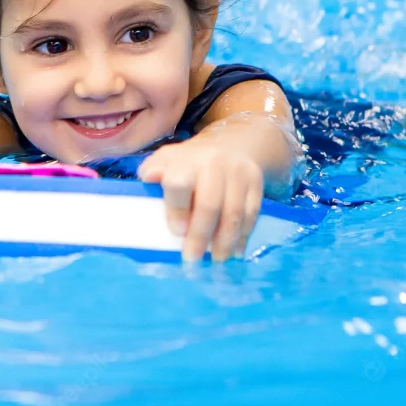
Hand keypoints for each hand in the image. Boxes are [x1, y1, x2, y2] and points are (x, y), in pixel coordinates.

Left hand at [137, 140, 264, 262]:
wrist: (230, 146)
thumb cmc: (189, 163)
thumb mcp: (166, 160)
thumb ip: (153, 170)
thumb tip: (148, 178)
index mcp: (187, 160)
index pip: (180, 183)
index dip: (177, 210)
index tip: (177, 232)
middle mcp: (215, 163)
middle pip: (210, 204)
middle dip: (200, 235)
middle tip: (192, 258)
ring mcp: (239, 173)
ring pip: (234, 213)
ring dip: (224, 242)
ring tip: (216, 260)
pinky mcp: (257, 183)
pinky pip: (252, 213)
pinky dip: (243, 236)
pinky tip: (234, 252)